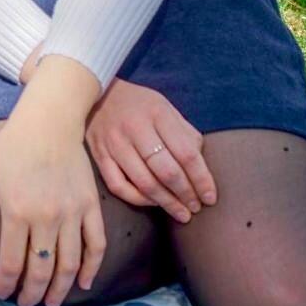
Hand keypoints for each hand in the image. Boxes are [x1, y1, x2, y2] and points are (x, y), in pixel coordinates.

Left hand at [0, 58, 105, 305]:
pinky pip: (96, 245)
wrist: (49, 121)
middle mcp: (46, 217)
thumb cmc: (10, 148)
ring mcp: (73, 213)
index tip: (3, 295)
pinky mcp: (91, 206)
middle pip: (41, 270)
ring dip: (60, 290)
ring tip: (52, 303)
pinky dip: (91, 268)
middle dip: (33, 295)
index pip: (11, 263)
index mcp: (16, 212)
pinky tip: (83, 283)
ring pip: (69, 264)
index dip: (6, 285)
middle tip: (27, 305)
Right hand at [85, 79, 215, 222]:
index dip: (201, 179)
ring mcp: (114, 143)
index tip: (210, 197)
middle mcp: (135, 128)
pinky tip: (152, 202)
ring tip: (180, 213)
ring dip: (166, 202)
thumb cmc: (138, 104)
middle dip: (185, 194)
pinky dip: (138, 199)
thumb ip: (184, 133)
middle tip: (196, 208)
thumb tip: (201, 165)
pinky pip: (119, 186)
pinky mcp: (99, 155)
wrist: (96, 93)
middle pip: (166, 171)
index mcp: (158, 114)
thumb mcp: (165, 107)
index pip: (186, 153)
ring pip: (144, 182)